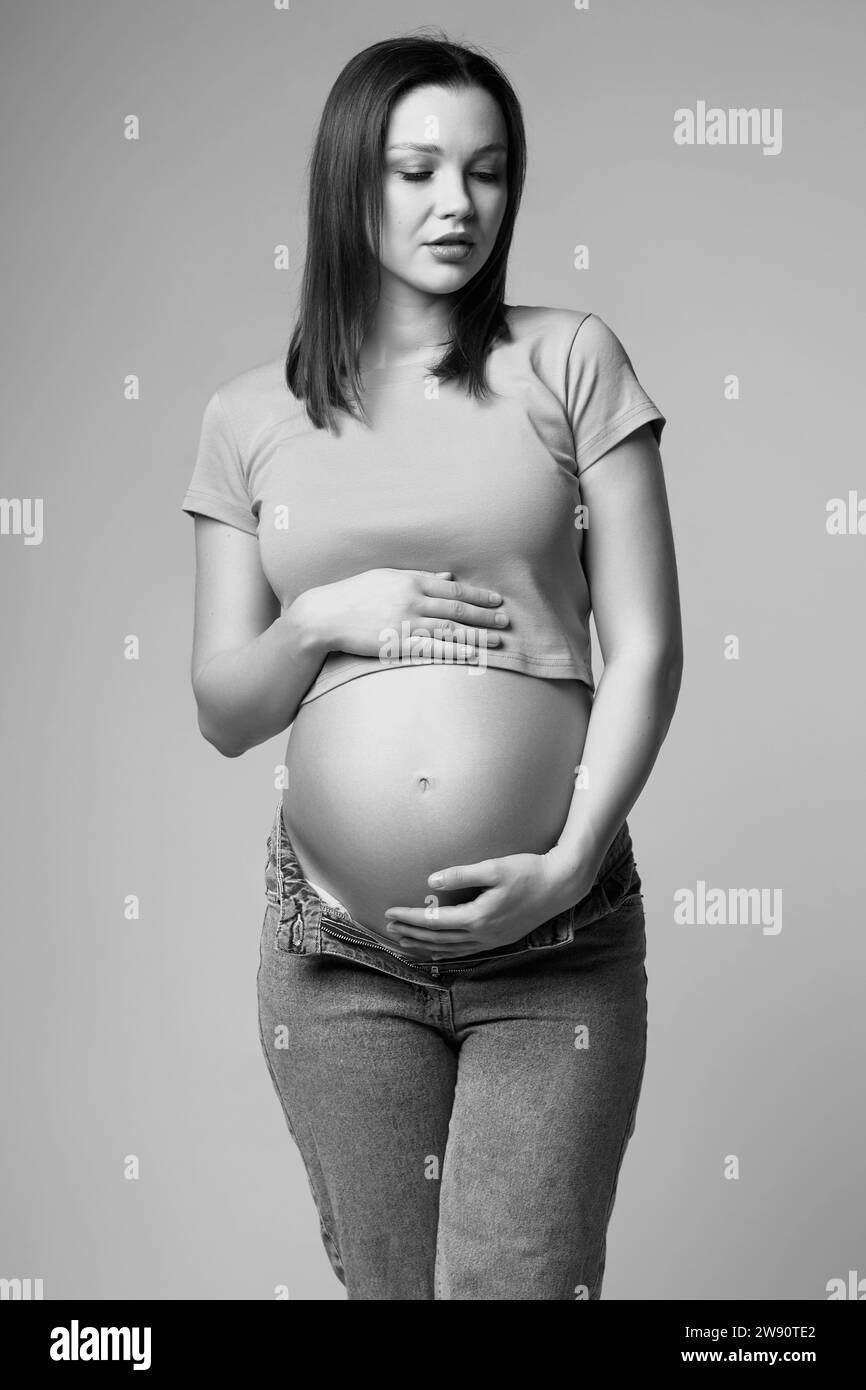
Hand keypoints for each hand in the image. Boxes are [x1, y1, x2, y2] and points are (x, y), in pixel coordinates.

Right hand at [301, 569, 508, 661]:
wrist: (325, 615)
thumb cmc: (355, 594)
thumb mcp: (387, 576)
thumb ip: (420, 576)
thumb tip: (448, 577)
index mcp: (410, 581)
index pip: (454, 588)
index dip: (479, 594)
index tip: (497, 600)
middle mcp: (412, 600)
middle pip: (458, 608)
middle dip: (486, 614)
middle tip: (506, 620)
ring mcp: (406, 622)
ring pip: (451, 629)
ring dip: (478, 634)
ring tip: (499, 639)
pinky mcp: (398, 643)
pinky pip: (433, 648)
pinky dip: (456, 650)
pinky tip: (473, 653)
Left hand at [383, 845, 600, 960]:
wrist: (561, 885)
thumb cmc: (528, 871)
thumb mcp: (494, 867)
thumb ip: (461, 875)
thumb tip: (431, 882)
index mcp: (478, 916)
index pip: (434, 921)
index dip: (409, 917)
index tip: (390, 912)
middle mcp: (483, 933)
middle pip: (438, 939)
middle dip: (412, 934)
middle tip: (389, 928)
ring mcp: (493, 939)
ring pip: (451, 949)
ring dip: (425, 945)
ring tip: (405, 941)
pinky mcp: (500, 938)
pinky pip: (466, 951)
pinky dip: (447, 951)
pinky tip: (438, 949)